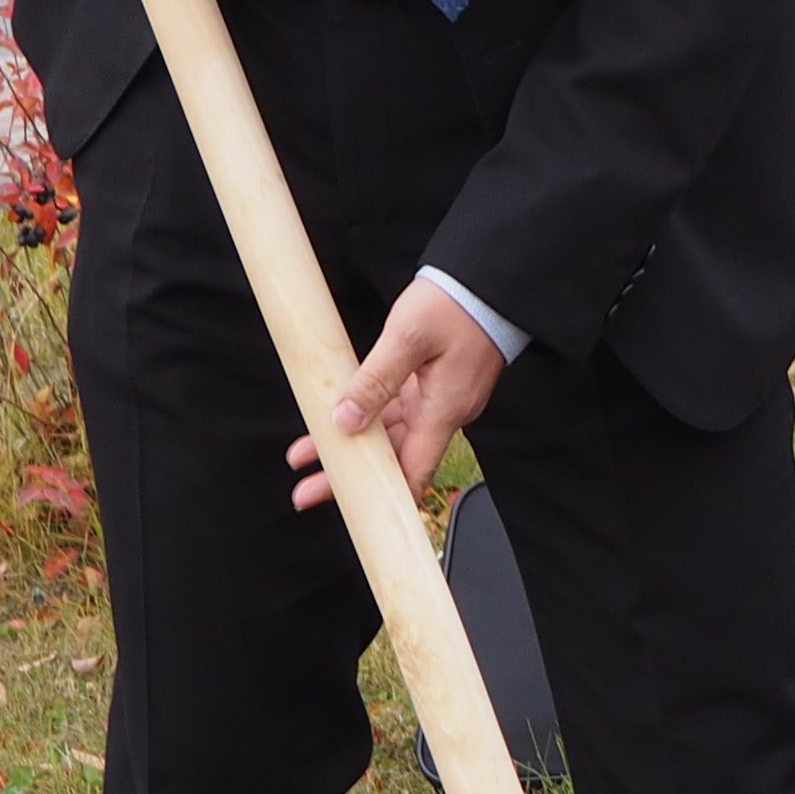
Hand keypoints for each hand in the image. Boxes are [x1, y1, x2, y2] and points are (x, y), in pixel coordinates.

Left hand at [291, 277, 506, 513]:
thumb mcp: (408, 338)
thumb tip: (344, 420)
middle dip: (349, 475)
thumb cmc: (457, 305)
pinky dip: (364, 418)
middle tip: (305, 492)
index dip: (382, 497)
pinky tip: (336, 419)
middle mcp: (443, 412)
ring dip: (350, 446)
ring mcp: (437, 399)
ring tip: (305, 456)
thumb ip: (375, 380)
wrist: (489, 283)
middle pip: (393, 458)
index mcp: (444, 410)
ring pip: (388, 435)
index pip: (413, 471)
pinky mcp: (429, 383)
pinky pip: (393, 411)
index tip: (350, 510)